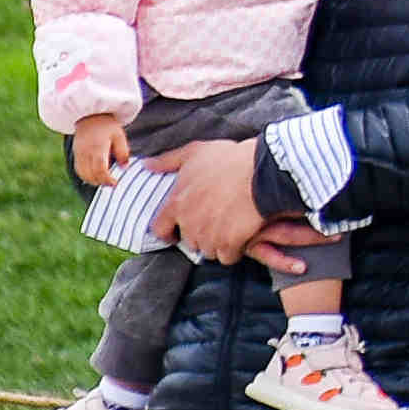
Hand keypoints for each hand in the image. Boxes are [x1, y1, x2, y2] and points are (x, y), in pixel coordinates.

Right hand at [67, 115, 125, 192]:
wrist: (90, 115)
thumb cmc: (107, 126)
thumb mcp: (119, 136)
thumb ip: (123, 151)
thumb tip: (125, 167)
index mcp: (98, 147)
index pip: (100, 169)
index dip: (107, 179)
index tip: (115, 183)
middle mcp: (86, 151)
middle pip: (91, 174)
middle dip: (101, 182)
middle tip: (111, 183)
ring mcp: (79, 153)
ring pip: (83, 174)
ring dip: (93, 181)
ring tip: (104, 180)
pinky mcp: (75, 153)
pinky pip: (78, 170)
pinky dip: (86, 176)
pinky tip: (95, 176)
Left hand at [159, 133, 271, 265]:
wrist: (261, 173)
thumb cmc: (228, 160)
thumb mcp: (195, 152)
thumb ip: (168, 161)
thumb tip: (147, 165)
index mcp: (177, 203)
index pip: (160, 229)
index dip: (169, 232)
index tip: (178, 232)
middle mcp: (189, 223)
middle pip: (189, 241)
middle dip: (200, 235)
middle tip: (215, 222)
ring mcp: (209, 235)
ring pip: (208, 250)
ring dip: (217, 244)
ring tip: (230, 227)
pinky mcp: (229, 244)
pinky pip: (227, 257)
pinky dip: (234, 250)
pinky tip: (242, 236)